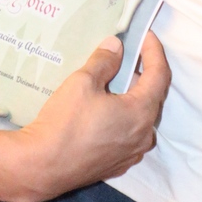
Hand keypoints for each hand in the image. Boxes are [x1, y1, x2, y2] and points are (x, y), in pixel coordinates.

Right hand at [12, 32, 169, 201]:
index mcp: (141, 112)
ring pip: (141, 119)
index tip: (146, 35)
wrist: (42, 167)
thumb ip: (104, 61)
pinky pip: (129, 136)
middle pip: (153, 97)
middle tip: (128, 56)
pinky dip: (124, 118)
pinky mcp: (118, 165)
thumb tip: (116, 46)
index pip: (159, 74)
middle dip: (143, 74)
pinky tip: (106, 111)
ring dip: (133, 98)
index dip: (154, 51)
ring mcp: (132, 154)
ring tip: (115, 83)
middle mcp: (144, 135)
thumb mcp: (82, 82)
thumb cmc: (65, 123)